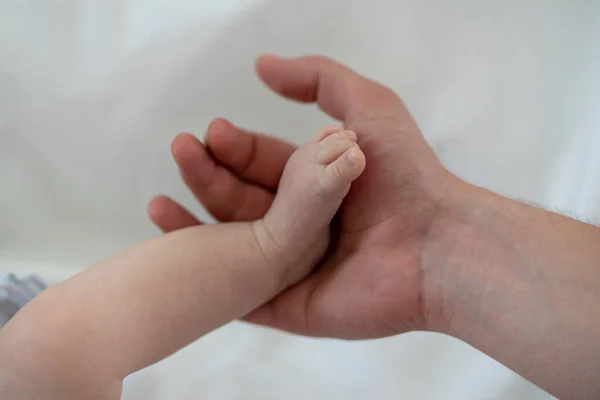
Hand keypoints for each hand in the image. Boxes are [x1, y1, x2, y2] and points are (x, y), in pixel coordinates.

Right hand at [149, 55, 453, 338]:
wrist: (436, 245)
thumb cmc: (407, 175)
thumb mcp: (368, 106)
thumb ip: (319, 81)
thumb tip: (262, 65)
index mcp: (315, 183)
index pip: (260, 162)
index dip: (235, 147)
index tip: (213, 132)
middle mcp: (299, 223)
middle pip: (240, 198)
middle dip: (208, 173)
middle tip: (184, 150)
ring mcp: (290, 267)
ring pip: (231, 242)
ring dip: (194, 218)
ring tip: (160, 199)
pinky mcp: (286, 305)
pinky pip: (235, 289)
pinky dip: (202, 267)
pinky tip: (170, 246)